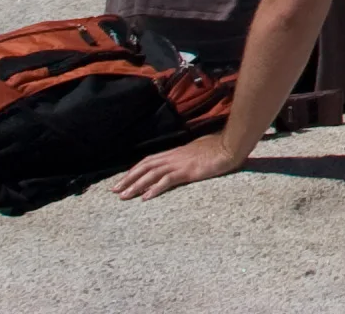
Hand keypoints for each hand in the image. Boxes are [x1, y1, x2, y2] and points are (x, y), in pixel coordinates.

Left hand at [113, 132, 247, 199]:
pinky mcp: (187, 171)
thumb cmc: (218, 148)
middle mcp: (173, 157)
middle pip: (145, 167)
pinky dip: (154, 189)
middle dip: (128, 178)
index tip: (123, 180)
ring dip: (136, 185)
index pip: (149, 161)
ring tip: (124, 196)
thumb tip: (183, 161)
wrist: (230, 147)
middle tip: (114, 190)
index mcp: (175, 153)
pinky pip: (167, 181)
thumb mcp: (198, 150)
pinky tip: (146, 198)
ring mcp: (179, 163)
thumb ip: (187, 156)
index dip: (134, 170)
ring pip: (151, 174)